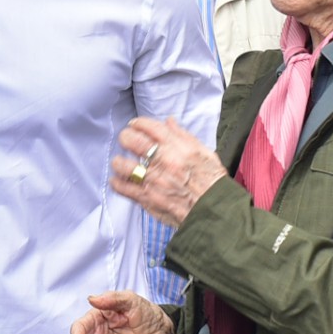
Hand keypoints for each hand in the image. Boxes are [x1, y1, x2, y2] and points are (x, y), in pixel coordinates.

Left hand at [111, 116, 228, 226]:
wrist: (215, 210)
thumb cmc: (212, 182)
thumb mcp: (204, 153)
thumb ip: (184, 137)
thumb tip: (169, 122)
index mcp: (178, 148)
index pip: (151, 127)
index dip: (139, 123)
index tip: (135, 125)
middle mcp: (164, 161)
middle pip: (133, 141)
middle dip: (126, 137)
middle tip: (126, 140)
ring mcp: (154, 180)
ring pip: (124, 165)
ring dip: (119, 162)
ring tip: (120, 162)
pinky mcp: (148, 198)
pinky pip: (125, 188)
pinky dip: (117, 183)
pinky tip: (117, 181)